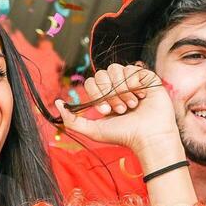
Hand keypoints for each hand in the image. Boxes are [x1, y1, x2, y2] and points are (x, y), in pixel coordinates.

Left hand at [56, 64, 181, 163]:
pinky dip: (134, 83)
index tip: (107, 110)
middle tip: (121, 109)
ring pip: (116, 68)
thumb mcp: (93, 130)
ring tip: (132, 104)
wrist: (148, 136)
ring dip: (122, 89)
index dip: (97, 93)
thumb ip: (72, 120)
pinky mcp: (147, 78)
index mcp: (106, 96)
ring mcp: (133, 81)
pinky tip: (141, 96)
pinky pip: (133, 68)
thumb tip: (56, 103)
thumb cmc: (124, 135)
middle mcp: (119, 86)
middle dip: (109, 93)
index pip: (93, 81)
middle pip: (103, 73)